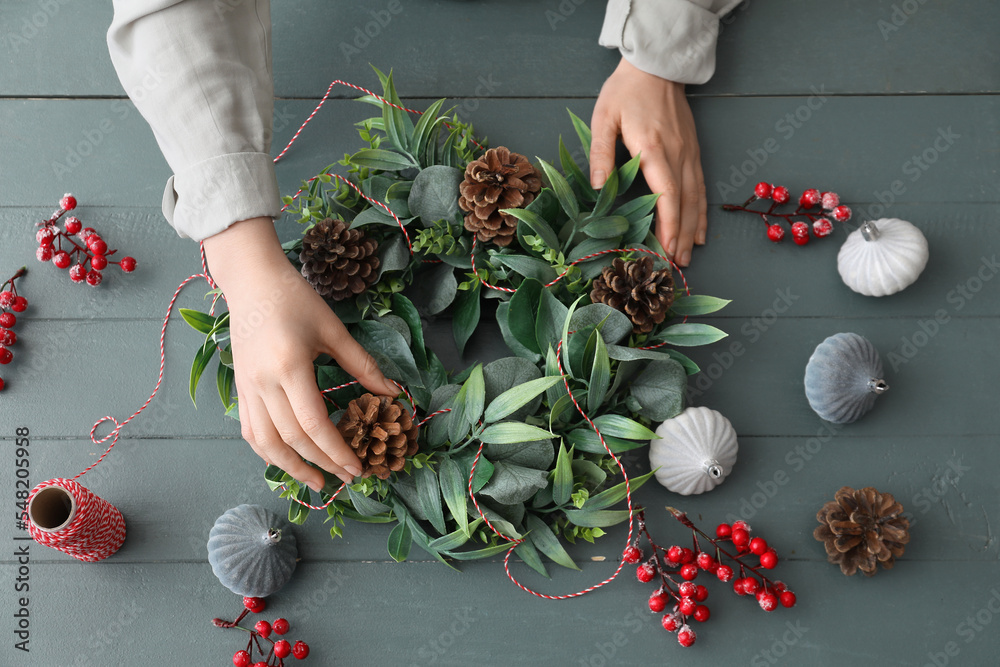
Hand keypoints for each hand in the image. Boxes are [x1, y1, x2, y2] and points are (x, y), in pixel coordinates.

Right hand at [202, 217, 397, 490]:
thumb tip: (392, 394)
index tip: (358, 468)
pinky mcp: (240, 388)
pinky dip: (269, 451)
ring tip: (317, 481)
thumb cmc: (295, 298)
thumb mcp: (334, 329)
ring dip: (291, 467)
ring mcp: (247, 388)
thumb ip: (362, 365)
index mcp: (290, 366)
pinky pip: (251, 430)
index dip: (337, 451)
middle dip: (322, 463)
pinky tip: (288, 460)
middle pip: (293, 439)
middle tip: (348, 477)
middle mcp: (264, 383)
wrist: (251, 280)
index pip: (314, 425)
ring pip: (265, 443)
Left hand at [590, 57, 707, 266]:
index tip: (666, 249)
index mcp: (655, 149)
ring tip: (688, 257)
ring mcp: (689, 153)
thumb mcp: (604, 118)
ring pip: (696, 198)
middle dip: (681, 237)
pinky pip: (700, 186)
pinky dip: (701, 211)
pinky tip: (699, 230)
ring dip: (693, 229)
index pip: (667, 195)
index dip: (668, 225)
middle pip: (685, 203)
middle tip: (675, 266)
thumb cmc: (625, 91)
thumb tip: (600, 188)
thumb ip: (601, 153)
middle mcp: (678, 155)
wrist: (657, 66)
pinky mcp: (693, 150)